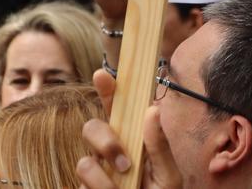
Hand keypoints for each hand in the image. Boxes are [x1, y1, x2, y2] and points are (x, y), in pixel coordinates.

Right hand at [77, 71, 181, 188]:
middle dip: (105, 142)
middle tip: (125, 164)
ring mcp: (96, 174)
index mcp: (132, 141)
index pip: (116, 109)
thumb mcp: (168, 176)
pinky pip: (82, 186)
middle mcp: (110, 154)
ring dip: (106, 180)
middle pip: (91, 128)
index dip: (107, 90)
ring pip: (84, 162)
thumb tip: (151, 110)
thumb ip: (159, 146)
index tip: (103, 74)